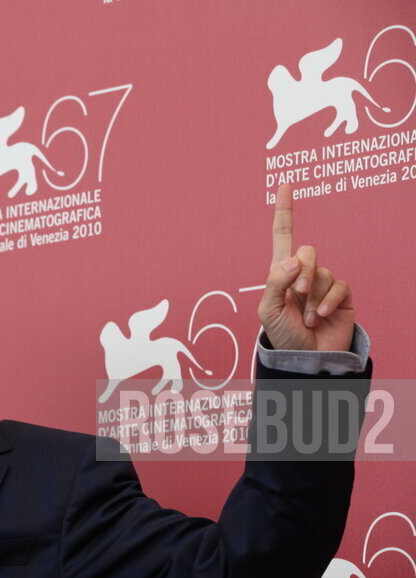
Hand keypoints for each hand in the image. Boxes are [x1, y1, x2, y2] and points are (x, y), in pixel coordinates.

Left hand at [258, 185, 354, 352]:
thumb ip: (276, 281)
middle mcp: (303, 273)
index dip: (284, 212)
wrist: (306, 358)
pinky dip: (328, 301)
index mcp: (280, 273)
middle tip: (297, 296)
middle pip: (306, 251)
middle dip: (302, 273)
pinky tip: (321, 317)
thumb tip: (294, 259)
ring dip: (314, 296)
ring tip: (308, 318)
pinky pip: (339, 285)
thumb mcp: (269, 310)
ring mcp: (323, 284)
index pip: (282, 237)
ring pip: (323, 271)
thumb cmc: (283, 335)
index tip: (285, 185)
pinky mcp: (342, 295)